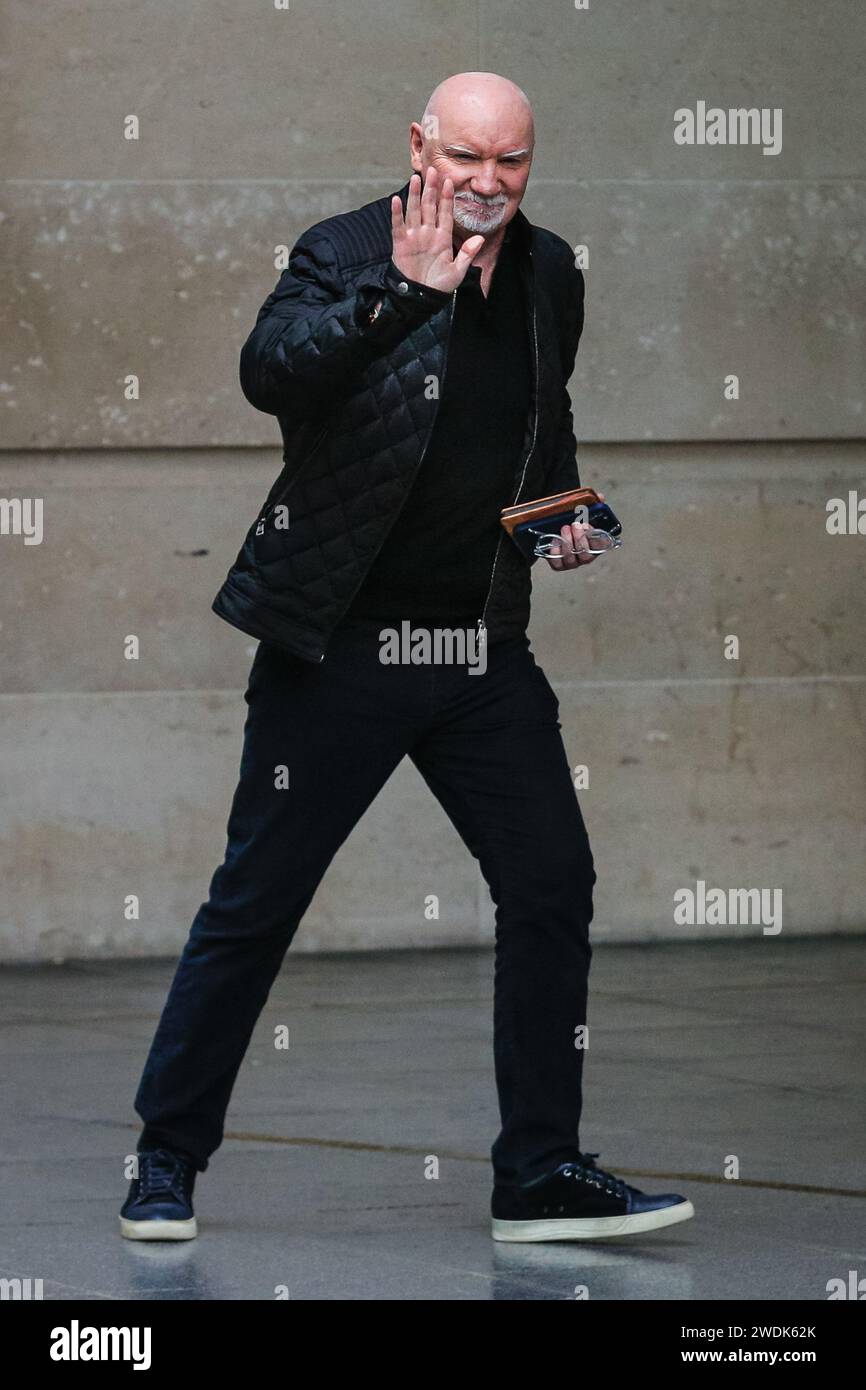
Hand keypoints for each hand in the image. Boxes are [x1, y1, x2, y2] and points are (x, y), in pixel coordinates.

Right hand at [391, 169, 484, 292]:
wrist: (421, 299)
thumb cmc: (439, 286)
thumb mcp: (457, 271)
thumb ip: (467, 254)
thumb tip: (480, 238)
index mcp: (442, 237)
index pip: (445, 212)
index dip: (447, 197)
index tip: (450, 181)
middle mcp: (428, 233)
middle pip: (429, 206)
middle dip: (431, 188)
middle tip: (433, 170)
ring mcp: (414, 237)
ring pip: (414, 211)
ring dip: (414, 195)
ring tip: (416, 178)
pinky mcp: (400, 244)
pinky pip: (398, 225)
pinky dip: (397, 213)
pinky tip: (397, 199)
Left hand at [545, 493, 606, 571]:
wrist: (557, 527)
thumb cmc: (575, 522)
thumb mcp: (585, 512)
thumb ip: (594, 505)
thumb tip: (600, 497)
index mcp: (596, 545)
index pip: (601, 546)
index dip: (595, 537)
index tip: (587, 525)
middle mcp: (585, 557)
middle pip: (586, 555)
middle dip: (580, 539)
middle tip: (575, 524)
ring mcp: (572, 562)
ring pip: (571, 559)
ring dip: (568, 542)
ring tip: (564, 528)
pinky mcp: (559, 564)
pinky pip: (557, 563)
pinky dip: (556, 551)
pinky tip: (555, 539)